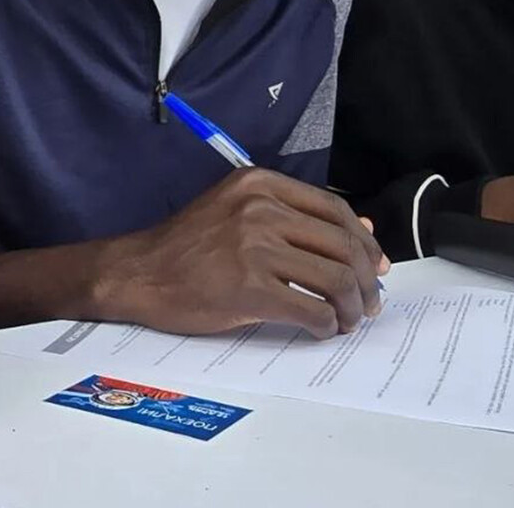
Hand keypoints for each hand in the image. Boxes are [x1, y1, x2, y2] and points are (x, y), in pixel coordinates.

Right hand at [91, 168, 389, 339]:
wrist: (138, 273)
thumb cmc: (188, 246)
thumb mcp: (237, 212)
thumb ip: (295, 218)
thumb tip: (367, 231)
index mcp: (259, 183)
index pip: (336, 209)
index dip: (365, 242)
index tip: (375, 268)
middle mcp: (260, 209)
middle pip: (343, 245)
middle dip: (366, 281)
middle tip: (367, 304)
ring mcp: (254, 248)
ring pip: (336, 280)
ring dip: (352, 308)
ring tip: (347, 321)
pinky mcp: (249, 288)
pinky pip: (313, 310)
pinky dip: (327, 325)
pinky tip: (320, 329)